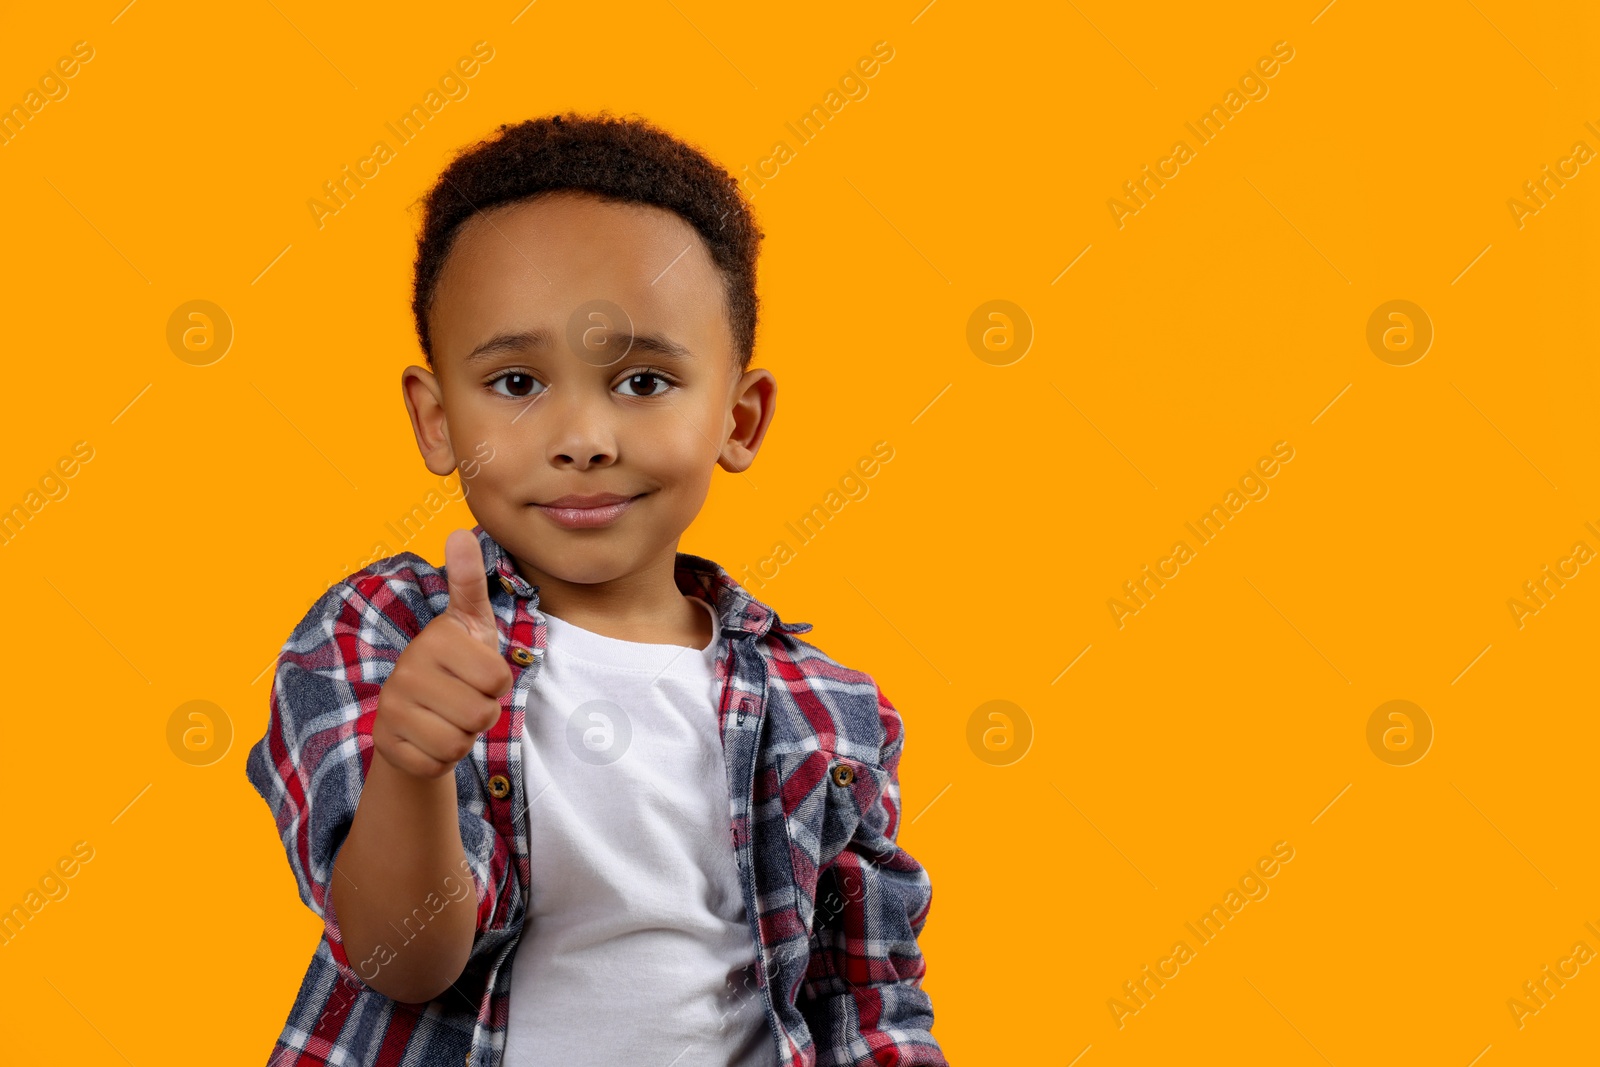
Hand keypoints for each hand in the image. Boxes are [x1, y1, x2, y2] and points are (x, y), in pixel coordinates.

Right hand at [375, 529, 513, 778]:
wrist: (414, 716)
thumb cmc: (455, 666)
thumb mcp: (469, 622)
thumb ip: (468, 581)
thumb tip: (458, 532)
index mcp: (435, 640)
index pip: (498, 680)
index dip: (497, 684)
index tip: (475, 674)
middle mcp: (407, 671)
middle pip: (482, 714)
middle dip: (483, 714)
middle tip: (463, 700)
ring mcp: (392, 710)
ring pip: (460, 742)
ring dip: (463, 737)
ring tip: (447, 717)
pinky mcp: (387, 746)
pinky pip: (437, 765)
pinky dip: (441, 760)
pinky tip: (429, 738)